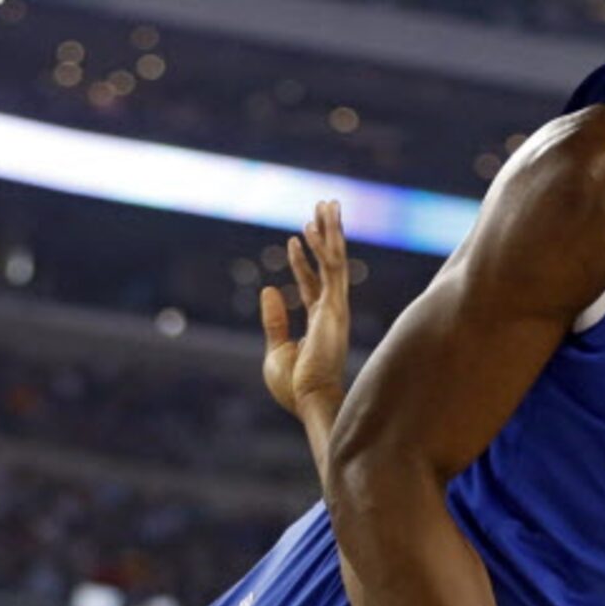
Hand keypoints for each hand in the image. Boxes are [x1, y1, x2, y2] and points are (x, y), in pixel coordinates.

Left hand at [260, 200, 350, 424]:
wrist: (308, 402)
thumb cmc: (295, 386)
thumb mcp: (276, 348)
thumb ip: (273, 319)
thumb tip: (268, 289)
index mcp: (320, 324)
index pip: (313, 284)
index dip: (304, 260)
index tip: (296, 237)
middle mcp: (332, 313)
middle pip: (331, 266)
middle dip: (329, 236)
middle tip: (326, 207)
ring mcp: (336, 310)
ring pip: (335, 261)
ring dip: (331, 231)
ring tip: (326, 203)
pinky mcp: (334, 309)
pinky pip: (329, 270)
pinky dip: (321, 247)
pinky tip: (310, 227)